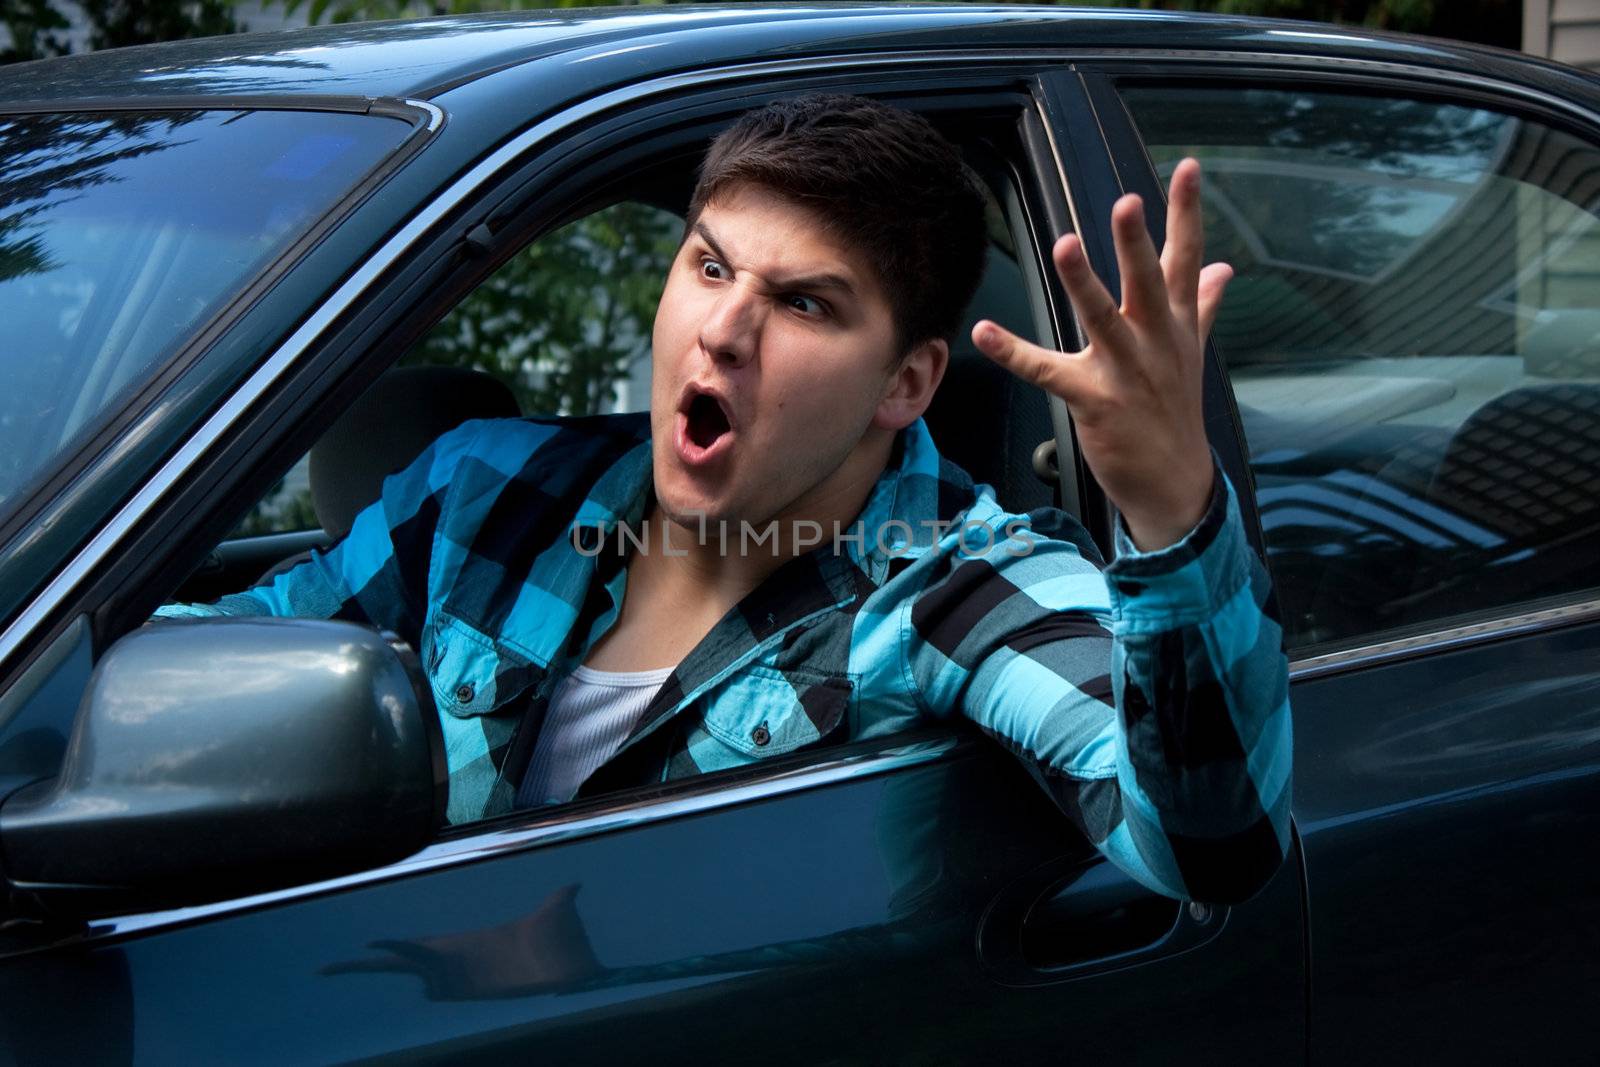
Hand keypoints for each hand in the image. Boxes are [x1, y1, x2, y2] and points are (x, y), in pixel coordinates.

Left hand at [972, 158, 1230, 550]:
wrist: (1176, 483)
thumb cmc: (1175, 412)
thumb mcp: (1193, 355)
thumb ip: (1203, 307)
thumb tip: (1225, 268)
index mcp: (1177, 324)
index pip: (1186, 258)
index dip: (1186, 212)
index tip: (1187, 167)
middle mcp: (1156, 342)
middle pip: (1149, 283)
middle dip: (1138, 242)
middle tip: (1128, 201)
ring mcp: (1126, 372)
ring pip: (1103, 319)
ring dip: (1084, 282)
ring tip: (1066, 245)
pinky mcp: (1095, 402)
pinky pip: (1048, 372)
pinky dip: (1015, 353)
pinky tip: (984, 332)